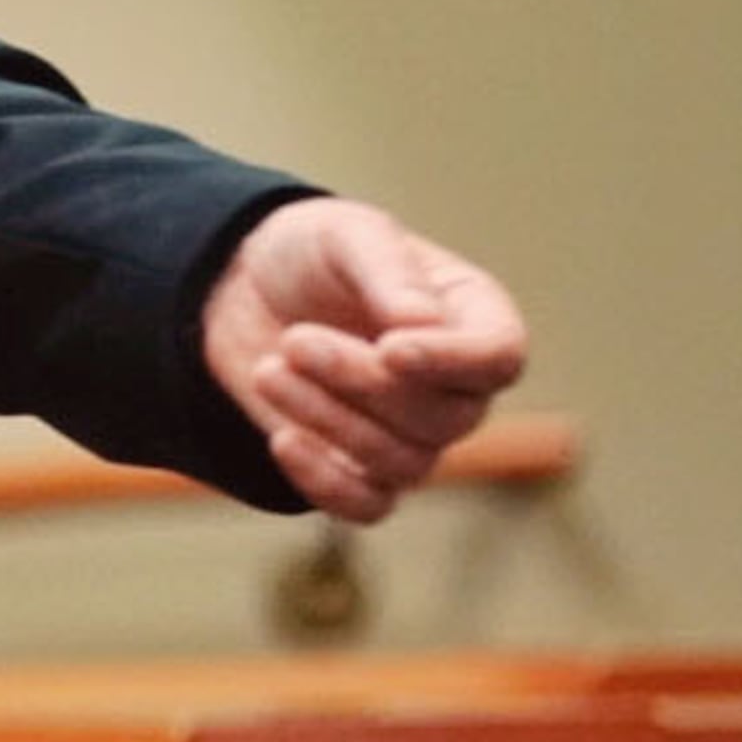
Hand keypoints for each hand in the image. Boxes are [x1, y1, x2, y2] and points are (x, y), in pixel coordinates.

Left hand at [201, 198, 529, 523]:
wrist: (242, 288)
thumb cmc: (311, 252)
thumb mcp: (345, 234)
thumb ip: (387, 271)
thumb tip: (422, 325)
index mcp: (473, 316)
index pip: (499, 358)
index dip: (453, 361)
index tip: (391, 348)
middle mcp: (457, 384)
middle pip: (444, 418)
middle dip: (362, 384)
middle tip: (294, 340)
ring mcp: (413, 433)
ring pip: (403, 462)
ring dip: (330, 421)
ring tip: (269, 369)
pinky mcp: (361, 467)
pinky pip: (368, 506)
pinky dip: (326, 483)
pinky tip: (282, 439)